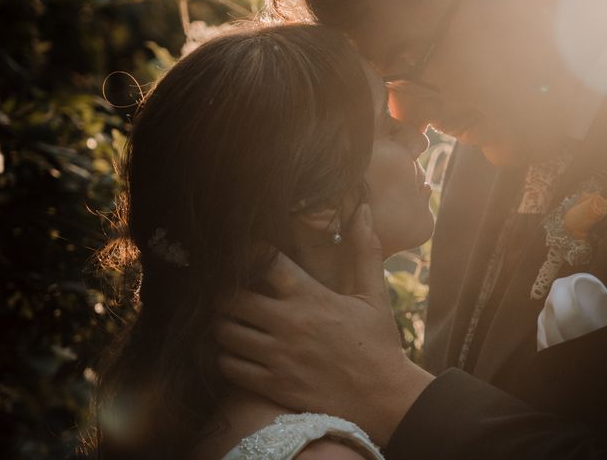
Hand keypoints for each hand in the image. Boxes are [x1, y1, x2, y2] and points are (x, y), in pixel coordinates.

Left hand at [215, 204, 434, 445]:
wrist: (384, 397)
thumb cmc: (379, 343)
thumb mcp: (374, 294)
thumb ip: (364, 250)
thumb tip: (362, 210)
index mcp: (311, 296)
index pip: (264, 261)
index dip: (249, 254)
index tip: (246, 256)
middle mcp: (289, 323)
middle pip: (231, 298)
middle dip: (226, 294)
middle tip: (230, 294)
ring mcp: (278, 356)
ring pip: (224, 332)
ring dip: (222, 326)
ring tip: (231, 323)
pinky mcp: (273, 385)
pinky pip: (229, 367)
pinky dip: (226, 358)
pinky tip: (238, 354)